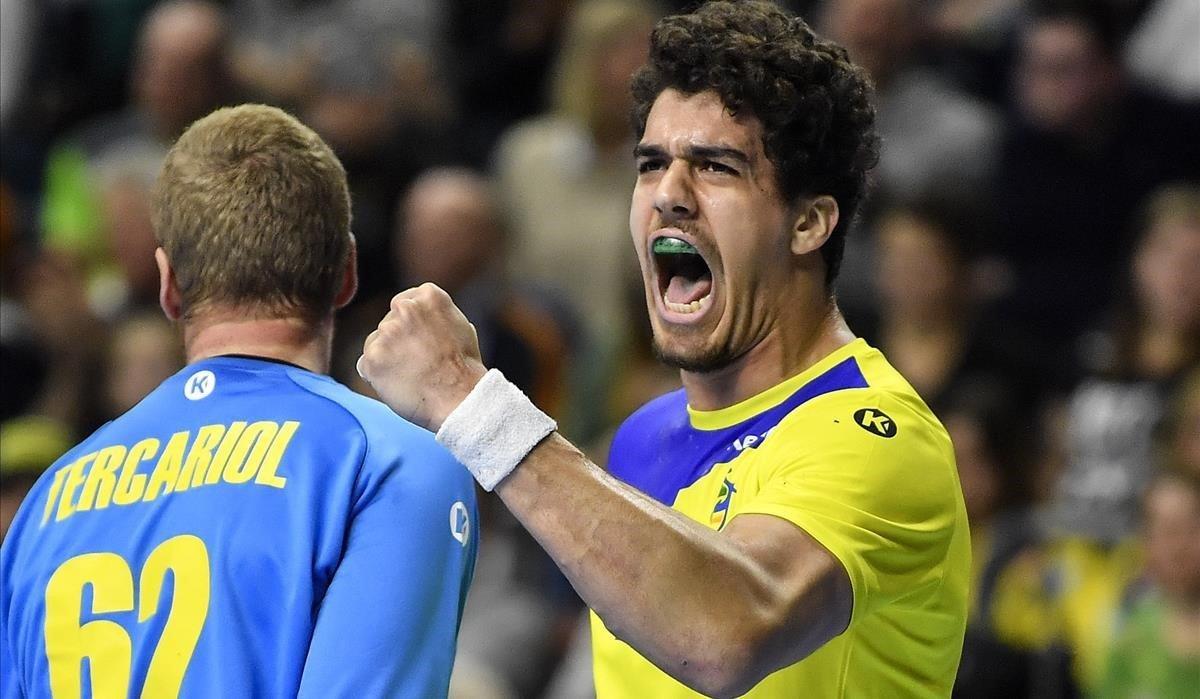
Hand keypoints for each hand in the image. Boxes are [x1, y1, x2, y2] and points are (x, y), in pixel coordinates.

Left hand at [358, 283, 487, 431]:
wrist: (459, 398)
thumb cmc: (464, 369)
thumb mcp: (461, 327)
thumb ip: (437, 316)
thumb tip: (427, 317)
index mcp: (427, 296)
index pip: (405, 303)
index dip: (411, 326)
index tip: (419, 341)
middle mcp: (405, 308)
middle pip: (388, 323)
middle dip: (398, 341)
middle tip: (417, 362)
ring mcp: (387, 332)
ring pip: (375, 344)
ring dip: (387, 358)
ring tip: (411, 376)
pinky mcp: (373, 357)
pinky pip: (365, 366)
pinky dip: (377, 377)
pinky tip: (399, 384)